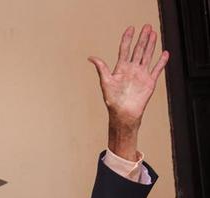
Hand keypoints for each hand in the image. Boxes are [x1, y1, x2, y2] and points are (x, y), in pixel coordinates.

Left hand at [88, 24, 168, 160]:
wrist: (123, 113)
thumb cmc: (112, 100)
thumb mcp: (105, 82)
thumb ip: (101, 68)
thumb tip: (91, 57)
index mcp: (121, 68)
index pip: (125, 49)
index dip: (127, 39)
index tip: (130, 28)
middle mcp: (132, 69)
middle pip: (138, 50)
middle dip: (142, 38)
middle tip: (147, 26)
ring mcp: (141, 74)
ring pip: (148, 56)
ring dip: (151, 45)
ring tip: (154, 34)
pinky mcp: (150, 82)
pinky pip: (157, 69)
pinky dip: (161, 62)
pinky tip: (165, 53)